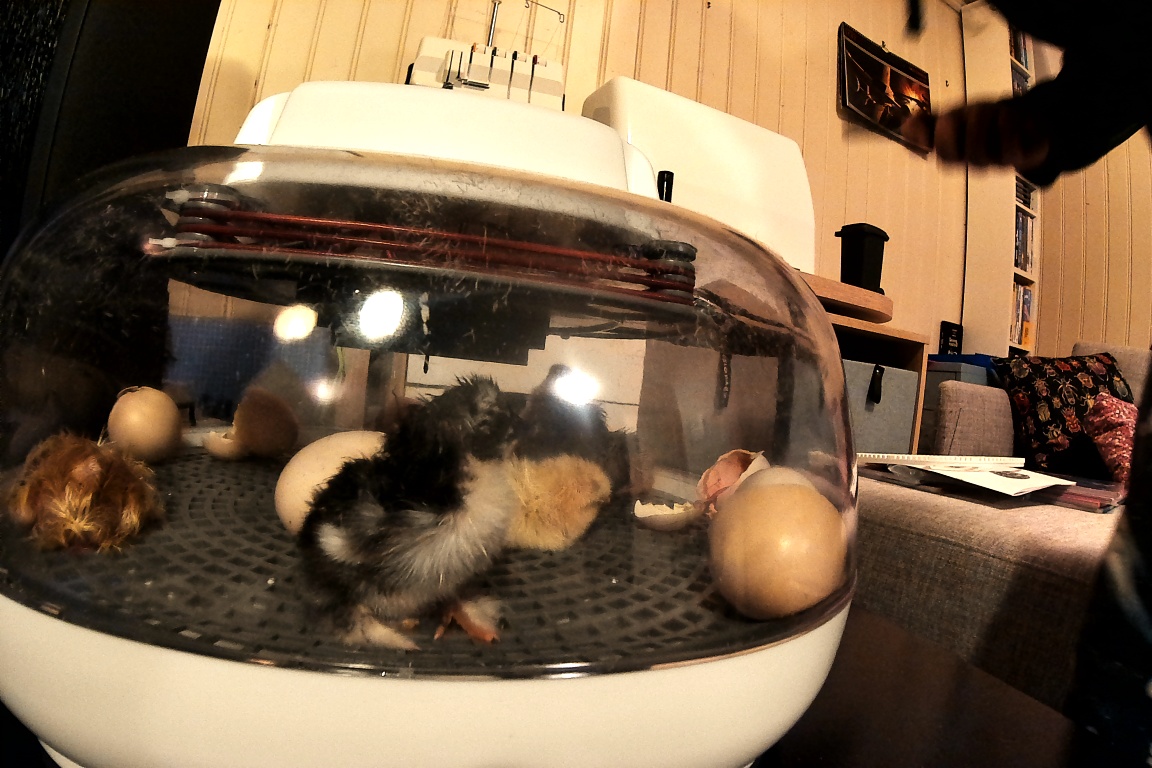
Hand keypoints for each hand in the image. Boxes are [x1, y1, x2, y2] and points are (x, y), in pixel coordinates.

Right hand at [903, 98, 1050, 171]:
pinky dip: (1013, 127)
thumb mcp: (956, 116)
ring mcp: (1001, 161)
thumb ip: (929, 123)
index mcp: (960, 152)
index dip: (943, 140)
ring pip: (992, 151)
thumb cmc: (985, 123)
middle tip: (975, 108)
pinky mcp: (1025, 156)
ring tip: (997, 109)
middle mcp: (978, 160)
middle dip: (971, 127)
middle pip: (970, 155)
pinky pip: (1015, 149)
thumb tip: (905, 126)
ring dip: (992, 123)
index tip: (945, 118)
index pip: (946, 156)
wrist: (1026, 123)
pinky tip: (1011, 115)